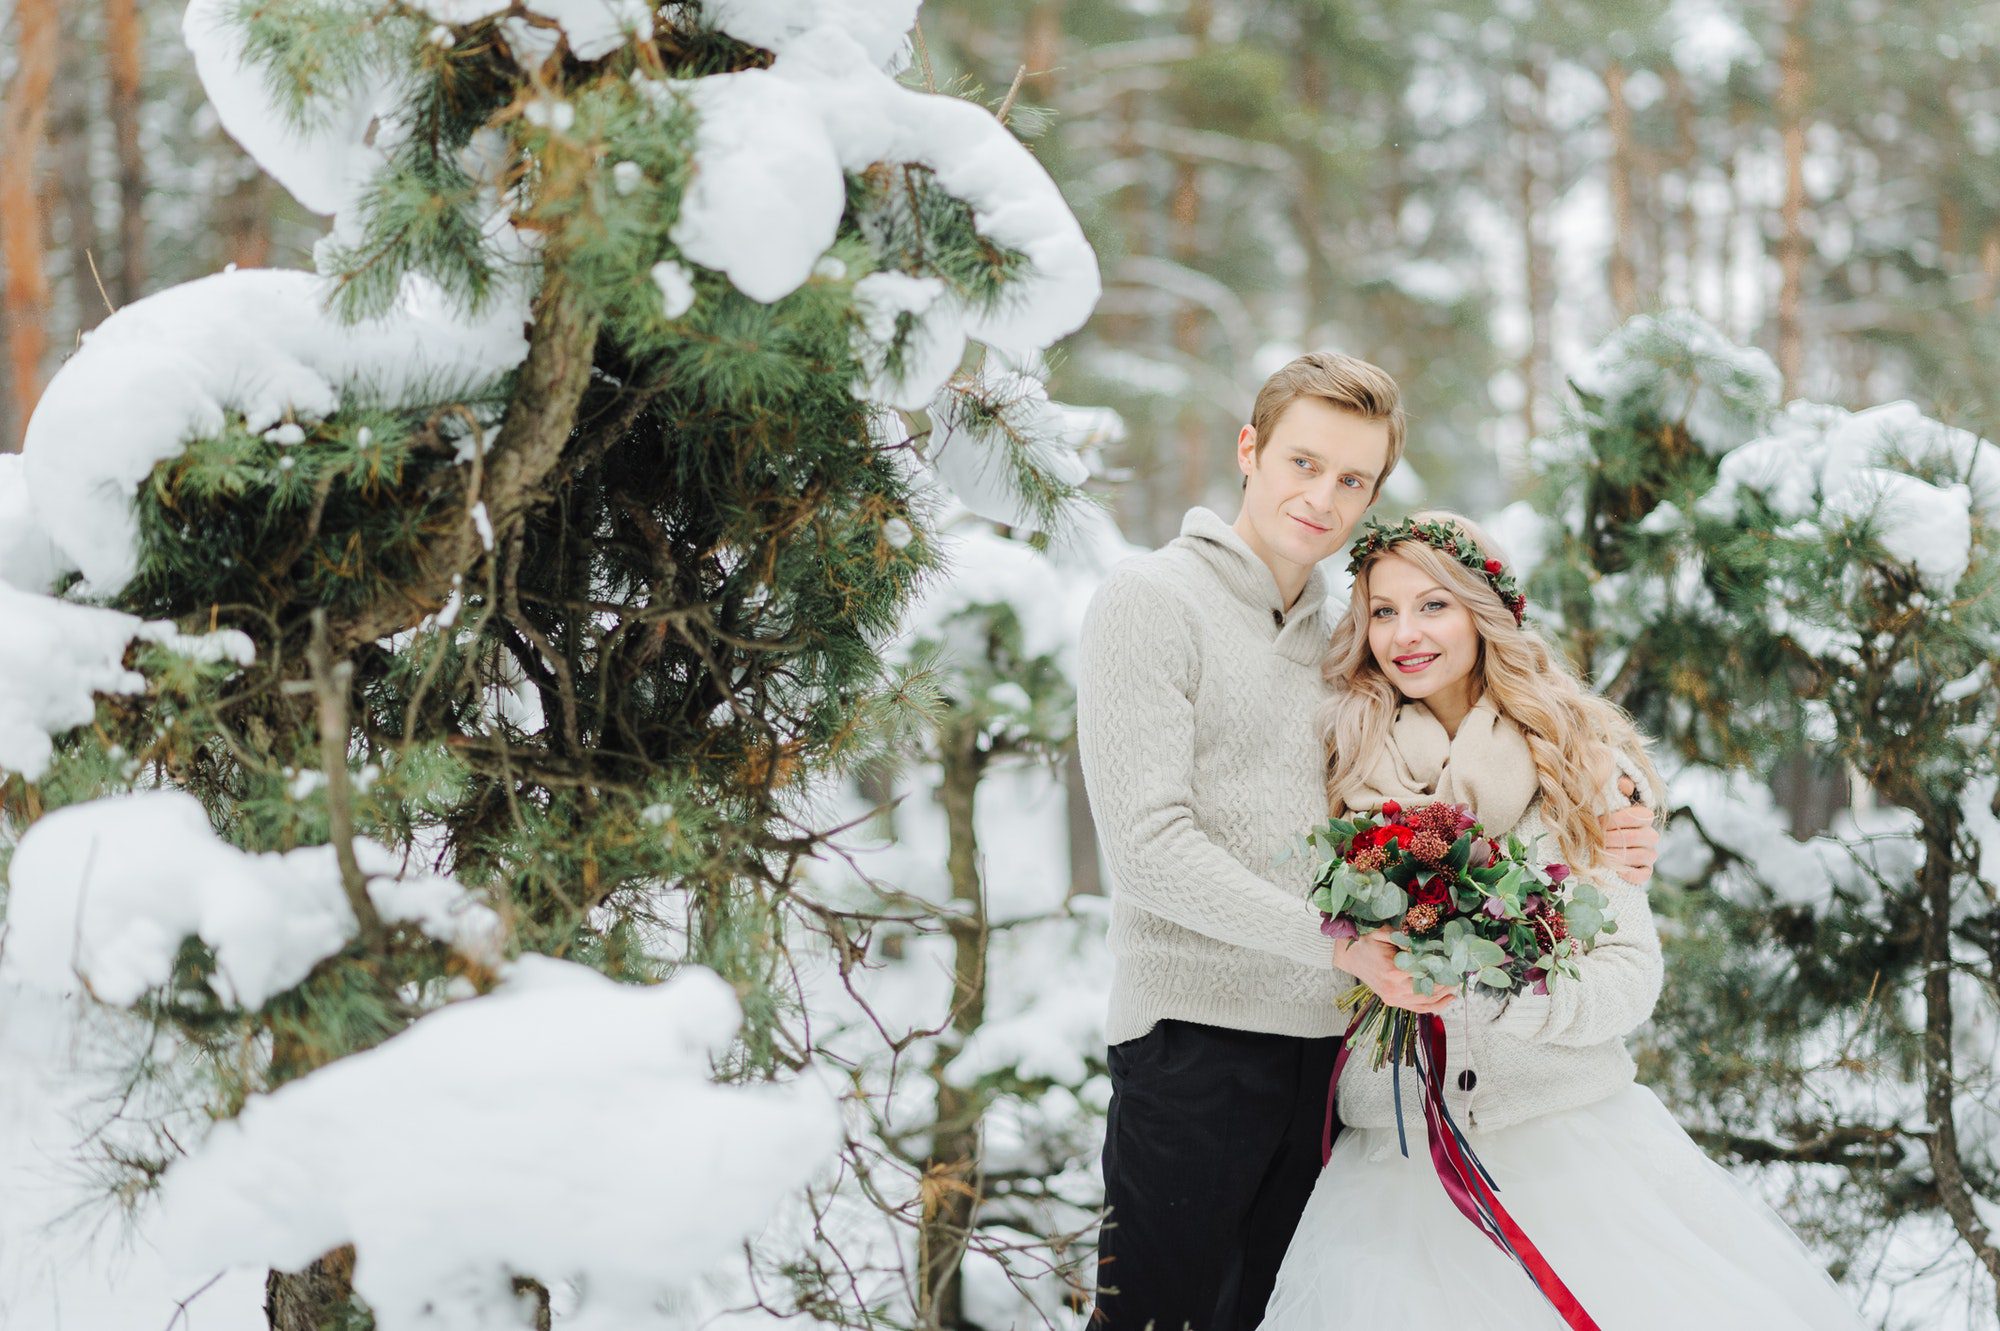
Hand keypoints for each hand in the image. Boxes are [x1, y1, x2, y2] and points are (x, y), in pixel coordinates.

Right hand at [1332, 929, 1457, 1013]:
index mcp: (1393, 971)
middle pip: (1430, 987)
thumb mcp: (1384, 932)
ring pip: (1427, 1000)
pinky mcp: (1393, 1001)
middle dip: (1446, 979)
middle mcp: (1394, 989)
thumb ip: (1406, 937)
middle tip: (1460, 969)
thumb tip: (1428, 942)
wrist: (1348, 955)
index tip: (1454, 958)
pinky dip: (1435, 1006)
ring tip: (1457, 982)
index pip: (1426, 970)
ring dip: (1445, 992)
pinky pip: (1418, 1008)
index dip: (1442, 965)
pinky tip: (1448, 998)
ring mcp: (1394, 998)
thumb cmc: (1365, 941)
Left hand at [1598, 776, 1658, 885]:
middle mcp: (1651, 835)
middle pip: (1637, 837)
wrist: (1597, 846)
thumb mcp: (1607, 804)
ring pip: (1641, 855)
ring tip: (1601, 855)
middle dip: (1613, 839)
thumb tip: (1624, 783)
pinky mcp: (1645, 872)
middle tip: (1596, 841)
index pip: (1637, 816)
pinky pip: (1644, 875)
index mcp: (1644, 816)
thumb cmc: (1602, 820)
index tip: (1597, 823)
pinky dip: (1631, 874)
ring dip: (1619, 856)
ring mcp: (1650, 854)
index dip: (1616, 820)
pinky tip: (1617, 871)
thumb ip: (1616, 791)